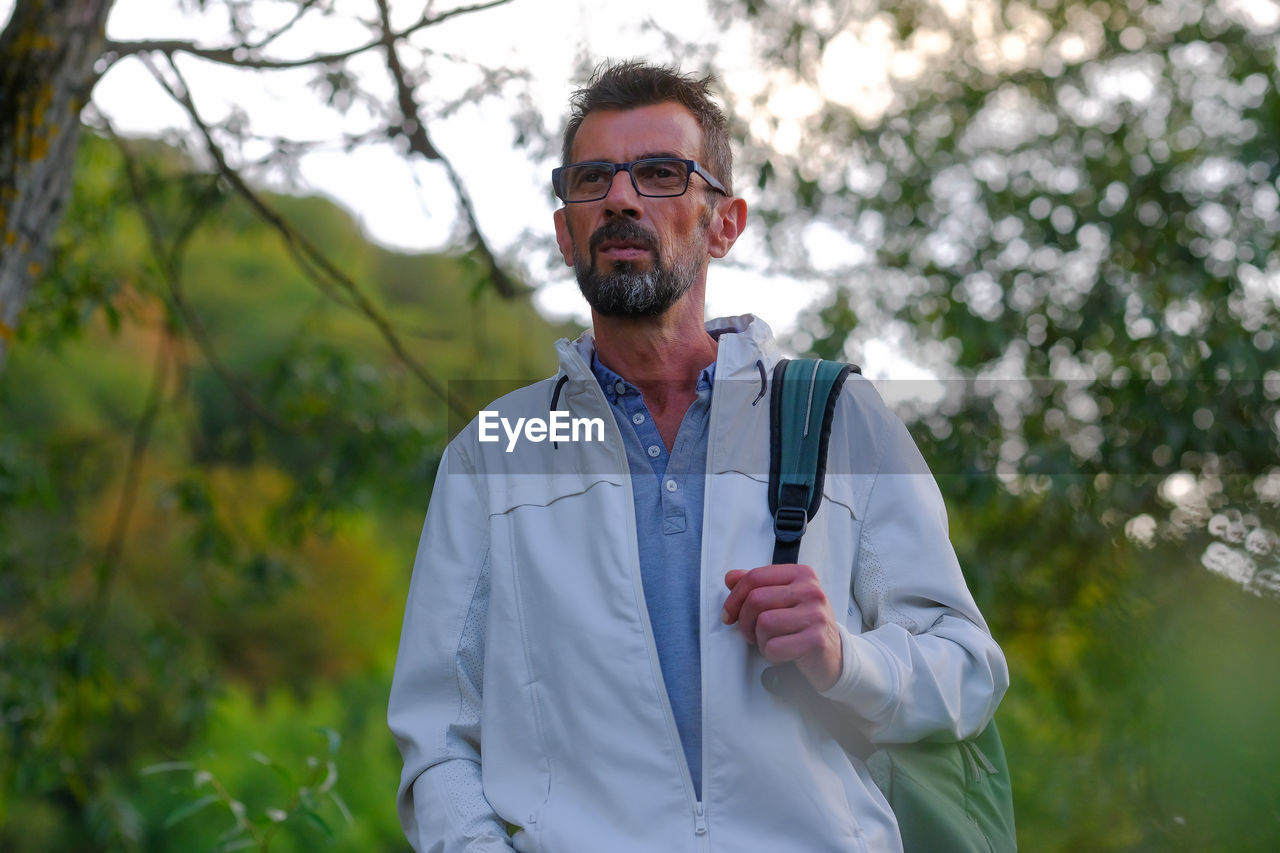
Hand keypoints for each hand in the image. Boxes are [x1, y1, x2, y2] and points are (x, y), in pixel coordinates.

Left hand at [721, 564, 842, 691]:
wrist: (833, 654)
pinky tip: (783, 653)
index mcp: (801, 574)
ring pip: (764, 624)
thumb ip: (756, 586)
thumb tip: (730, 577)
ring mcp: (816, 614)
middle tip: (750, 633)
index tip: (729, 614)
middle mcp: (811, 591)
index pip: (755, 576)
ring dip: (760, 640)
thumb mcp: (781, 599)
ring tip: (771, 642)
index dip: (734, 597)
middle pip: (756, 600)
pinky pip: (774, 647)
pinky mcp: (816, 640)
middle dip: (744, 622)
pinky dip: (771, 654)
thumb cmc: (802, 624)